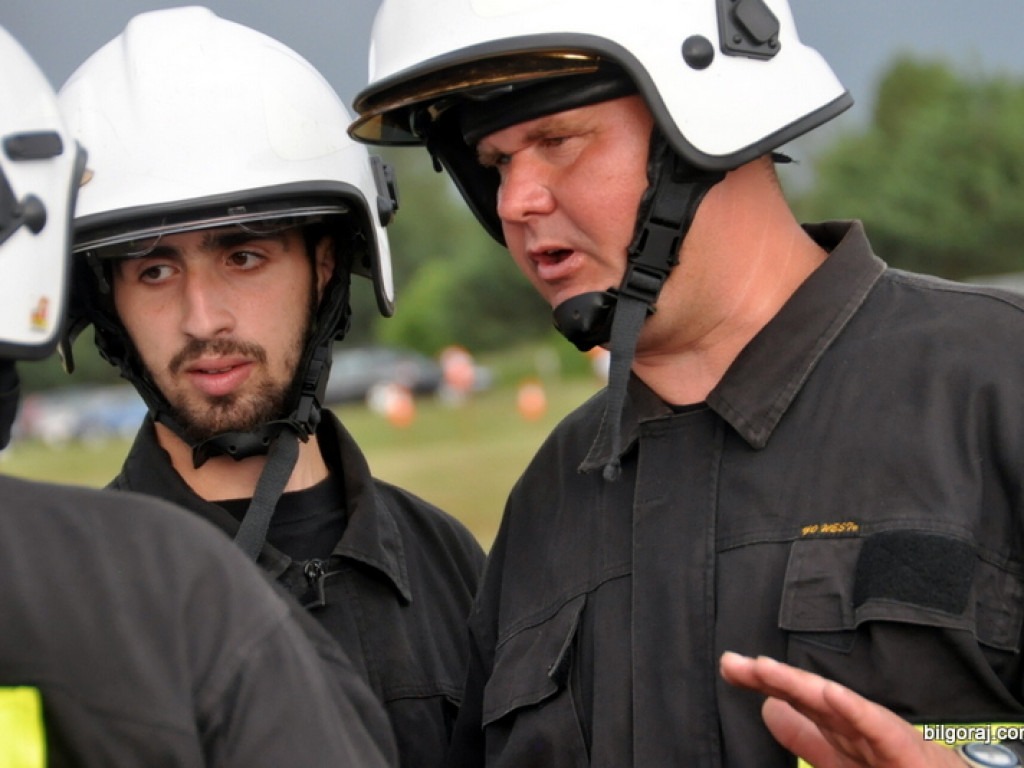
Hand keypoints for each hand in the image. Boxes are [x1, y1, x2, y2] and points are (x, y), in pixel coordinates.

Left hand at [719, 652, 964, 767]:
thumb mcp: (844, 760)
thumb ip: (808, 738)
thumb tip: (768, 709)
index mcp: (844, 734)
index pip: (799, 701)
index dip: (765, 682)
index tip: (729, 667)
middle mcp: (860, 731)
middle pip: (812, 697)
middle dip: (773, 678)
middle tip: (734, 663)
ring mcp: (884, 741)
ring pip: (839, 709)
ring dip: (801, 686)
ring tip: (765, 670)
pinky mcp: (909, 756)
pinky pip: (881, 732)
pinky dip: (856, 711)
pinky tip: (830, 693)